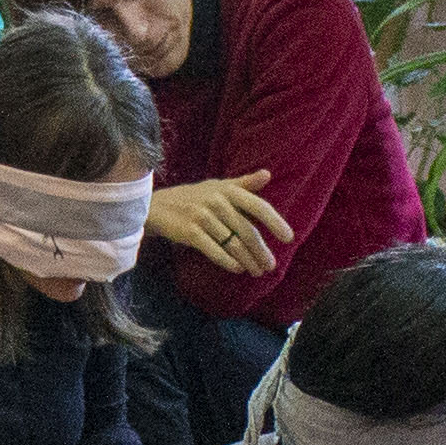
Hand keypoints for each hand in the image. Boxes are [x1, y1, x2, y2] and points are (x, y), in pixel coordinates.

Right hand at [147, 172, 293, 276]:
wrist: (157, 206)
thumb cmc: (193, 196)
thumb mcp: (217, 186)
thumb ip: (244, 183)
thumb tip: (268, 174)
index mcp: (227, 190)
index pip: (257, 206)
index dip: (275, 222)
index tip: (288, 238)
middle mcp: (217, 202)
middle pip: (247, 230)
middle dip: (261, 250)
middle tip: (271, 265)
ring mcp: (203, 217)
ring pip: (233, 243)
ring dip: (248, 260)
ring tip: (258, 270)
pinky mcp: (190, 233)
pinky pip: (214, 250)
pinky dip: (228, 261)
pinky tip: (238, 269)